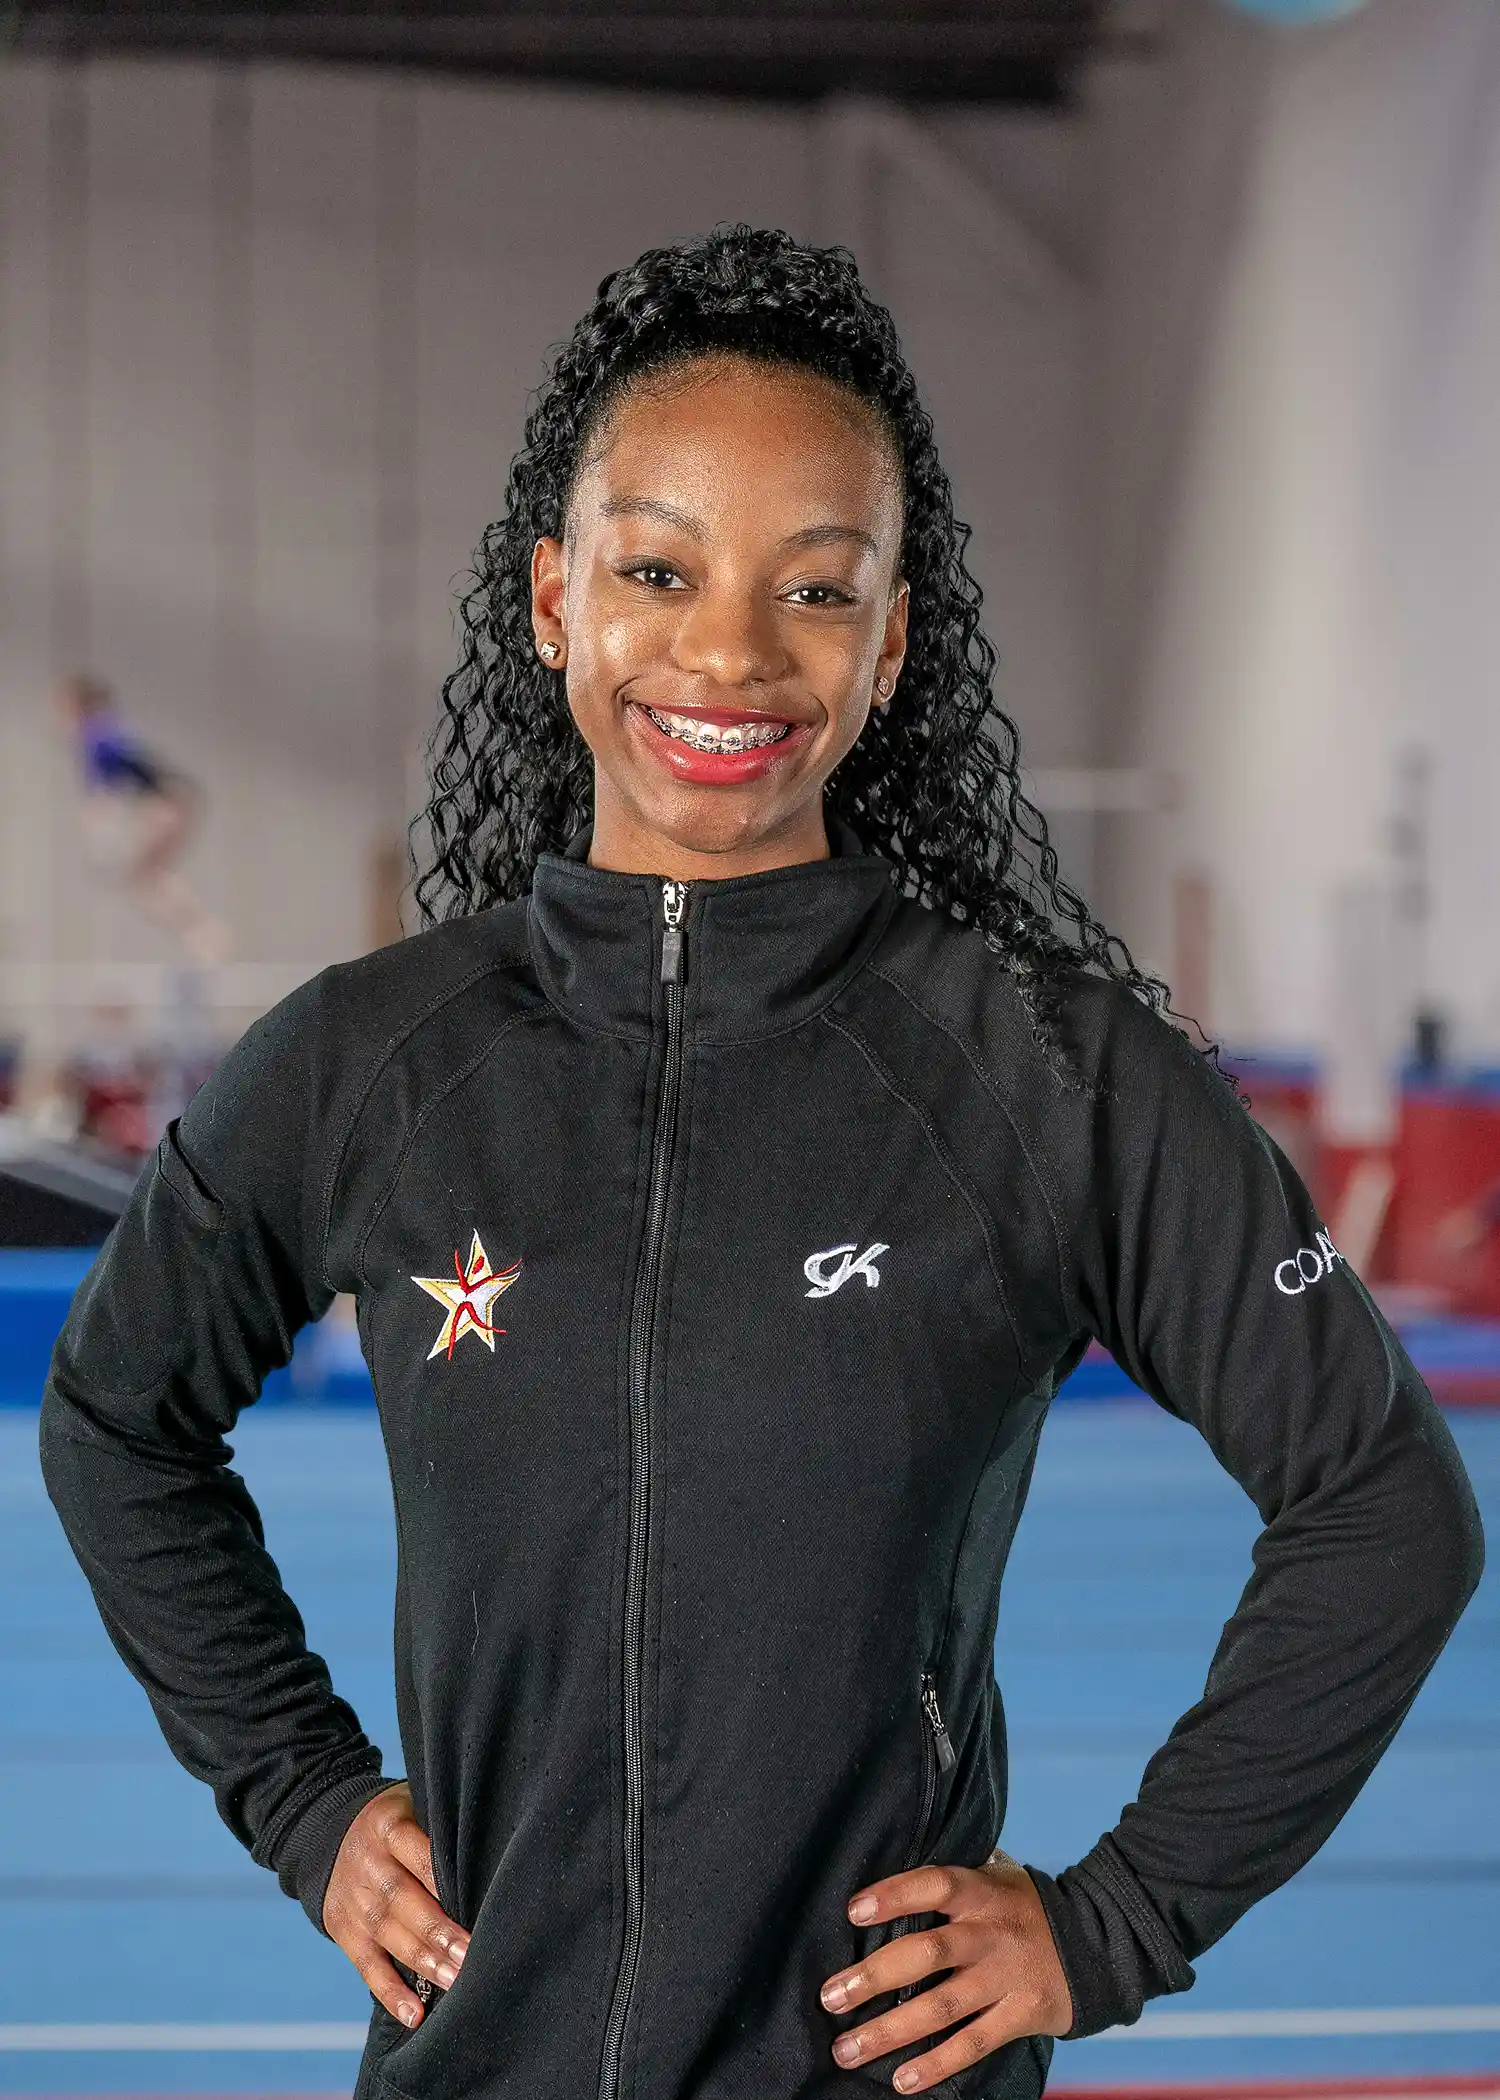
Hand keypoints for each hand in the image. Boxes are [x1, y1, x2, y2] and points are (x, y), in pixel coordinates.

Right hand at [322, 1781, 468, 2029]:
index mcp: (388, 1826)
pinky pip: (366, 1965)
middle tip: (470, 1956)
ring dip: (423, 1962)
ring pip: (387, 1934)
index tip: (477, 1904)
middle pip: (402, 1899)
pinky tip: (414, 2014)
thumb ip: (441, 1829)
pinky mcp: (343, 1931)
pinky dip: (389, 1992)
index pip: (420, 1854)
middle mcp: (367, 1863)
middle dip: (438, 1931)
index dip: (445, 1881)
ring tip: (455, 1982)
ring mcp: (352, 1900)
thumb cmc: (397, 1824)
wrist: (331, 1835)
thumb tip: (492, 1859)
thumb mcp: (413, 1807)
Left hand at [820, 1850, 1072, 2091]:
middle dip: (874, 1976)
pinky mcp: (1021, 2015)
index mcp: (982, 1891)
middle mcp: (991, 1933)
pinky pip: (973, 2043)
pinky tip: (902, 2079)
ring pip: (942, 2007)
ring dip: (890, 2031)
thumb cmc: (1026, 1906)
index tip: (852, 1911)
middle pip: (928, 1952)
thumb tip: (892, 1879)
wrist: (1098, 1942)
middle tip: (831, 1997)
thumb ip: (954, 1878)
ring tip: (847, 2049)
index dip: (894, 1895)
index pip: (935, 1884)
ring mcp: (1006, 1977)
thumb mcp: (998, 1876)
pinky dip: (937, 2064)